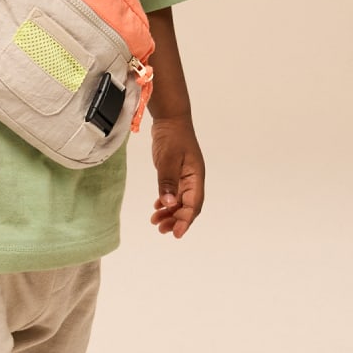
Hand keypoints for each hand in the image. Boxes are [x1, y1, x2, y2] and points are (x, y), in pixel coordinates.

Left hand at [149, 114, 204, 238]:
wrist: (170, 118)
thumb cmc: (172, 136)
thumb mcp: (169, 158)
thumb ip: (168, 181)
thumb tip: (169, 204)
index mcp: (196, 177)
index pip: (193, 204)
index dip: (185, 220)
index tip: (176, 233)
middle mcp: (193, 179)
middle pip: (187, 206)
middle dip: (176, 220)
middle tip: (161, 230)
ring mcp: (185, 176)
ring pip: (180, 201)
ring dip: (170, 213)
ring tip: (156, 222)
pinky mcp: (176, 172)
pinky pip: (173, 192)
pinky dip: (166, 202)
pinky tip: (157, 207)